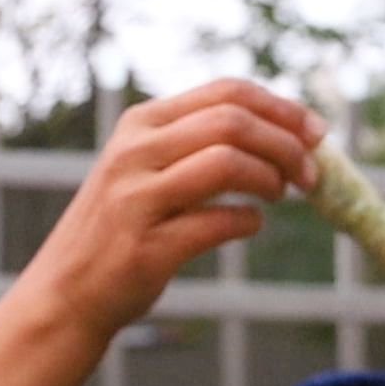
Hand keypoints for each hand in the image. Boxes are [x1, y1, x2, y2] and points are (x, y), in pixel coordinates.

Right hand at [21, 78, 325, 342]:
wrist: (68, 293)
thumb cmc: (123, 230)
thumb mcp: (147, 170)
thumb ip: (197, 146)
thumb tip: (282, 135)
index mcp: (141, 125)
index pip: (226, 92)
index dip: (281, 108)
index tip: (316, 132)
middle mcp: (134, 153)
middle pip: (232, 123)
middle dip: (286, 145)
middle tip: (311, 174)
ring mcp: (137, 198)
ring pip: (227, 163)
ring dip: (270, 179)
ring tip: (279, 196)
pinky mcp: (146, 247)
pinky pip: (217, 222)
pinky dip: (246, 221)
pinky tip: (249, 224)